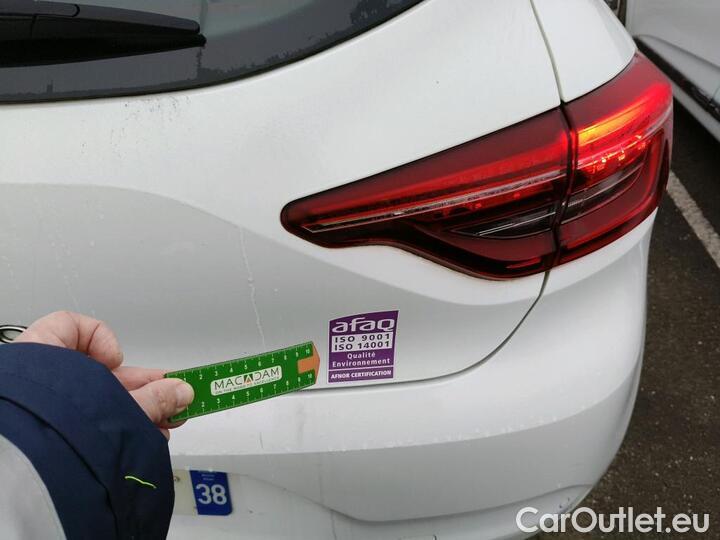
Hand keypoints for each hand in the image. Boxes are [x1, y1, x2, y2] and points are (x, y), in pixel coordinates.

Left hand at [15, 311, 193, 438]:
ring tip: (167, 421)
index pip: (70, 327)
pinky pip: (93, 425)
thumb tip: (179, 393)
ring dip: (138, 410)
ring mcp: (48, 410)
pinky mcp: (56, 436)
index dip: (98, 339)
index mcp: (42, 355)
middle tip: (171, 396)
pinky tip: (144, 438)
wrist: (24, 475)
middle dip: (139, 388)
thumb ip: (153, 398)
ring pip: (99, 403)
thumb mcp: (117, 404)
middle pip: (98, 374)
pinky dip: (119, 428)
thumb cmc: (48, 425)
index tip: (117, 359)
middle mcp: (43, 381)